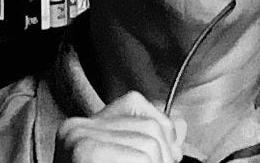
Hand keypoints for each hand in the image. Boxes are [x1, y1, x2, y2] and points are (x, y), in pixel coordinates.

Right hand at [54, 90, 186, 162]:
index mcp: (83, 126)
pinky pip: (141, 158)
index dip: (160, 127)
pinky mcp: (87, 154)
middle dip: (164, 157)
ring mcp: (79, 140)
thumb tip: (181, 128)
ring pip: (150, 145)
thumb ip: (147, 144)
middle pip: (149, 127)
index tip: (168, 156)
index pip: (135, 103)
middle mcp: (78, 128)